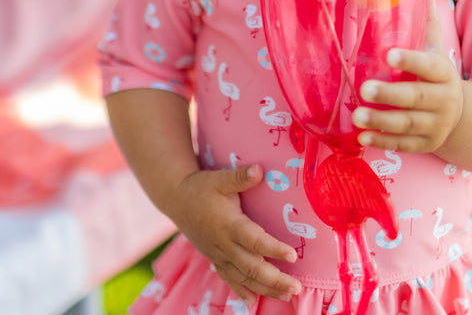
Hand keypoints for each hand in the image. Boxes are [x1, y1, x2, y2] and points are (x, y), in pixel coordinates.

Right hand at [164, 165, 301, 305]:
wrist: (175, 200)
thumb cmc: (201, 187)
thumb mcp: (220, 178)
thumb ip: (240, 177)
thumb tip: (259, 169)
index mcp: (229, 225)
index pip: (255, 240)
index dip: (273, 249)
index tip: (293, 256)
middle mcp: (224, 244)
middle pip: (251, 267)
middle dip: (274, 279)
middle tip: (296, 288)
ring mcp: (218, 254)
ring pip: (243, 278)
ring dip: (265, 288)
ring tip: (286, 295)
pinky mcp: (214, 258)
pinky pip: (229, 279)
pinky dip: (241, 291)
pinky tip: (253, 302)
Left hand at [352, 0, 463, 153]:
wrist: (461, 115)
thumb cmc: (436, 74)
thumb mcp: (436, 49)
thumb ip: (426, 22)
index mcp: (443, 73)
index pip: (428, 66)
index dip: (410, 61)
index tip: (389, 55)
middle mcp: (443, 100)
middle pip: (417, 98)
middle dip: (390, 95)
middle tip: (364, 88)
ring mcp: (435, 125)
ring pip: (407, 124)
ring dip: (381, 121)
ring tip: (356, 115)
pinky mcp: (425, 145)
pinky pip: (403, 145)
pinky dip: (382, 143)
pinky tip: (361, 139)